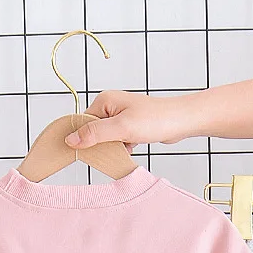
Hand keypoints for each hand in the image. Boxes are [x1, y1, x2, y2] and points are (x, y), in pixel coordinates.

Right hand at [65, 91, 194, 150]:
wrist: (181, 121)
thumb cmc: (155, 120)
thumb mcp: (121, 128)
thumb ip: (95, 134)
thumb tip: (71, 140)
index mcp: (105, 101)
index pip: (83, 123)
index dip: (83, 138)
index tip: (86, 152)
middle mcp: (111, 106)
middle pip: (93, 131)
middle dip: (101, 144)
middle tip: (113, 149)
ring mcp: (121, 116)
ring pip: (106, 138)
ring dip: (114, 147)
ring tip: (127, 146)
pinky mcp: (130, 126)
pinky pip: (118, 140)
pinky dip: (123, 147)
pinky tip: (132, 147)